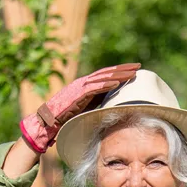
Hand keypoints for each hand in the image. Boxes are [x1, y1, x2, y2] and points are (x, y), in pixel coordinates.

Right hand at [19, 63, 140, 153]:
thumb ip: (98, 103)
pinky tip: (118, 82)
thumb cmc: (66, 117)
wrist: (49, 120)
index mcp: (86, 85)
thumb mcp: (86, 108)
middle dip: (123, 69)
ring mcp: (80, 87)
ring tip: (132, 73)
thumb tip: (114, 105)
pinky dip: (107, 84)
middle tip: (138, 66)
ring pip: (103, 78)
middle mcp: (84, 82)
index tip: (134, 69)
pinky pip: (95, 87)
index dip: (120, 71)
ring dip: (119, 74)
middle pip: (107, 73)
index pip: (106, 75)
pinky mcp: (78, 94)